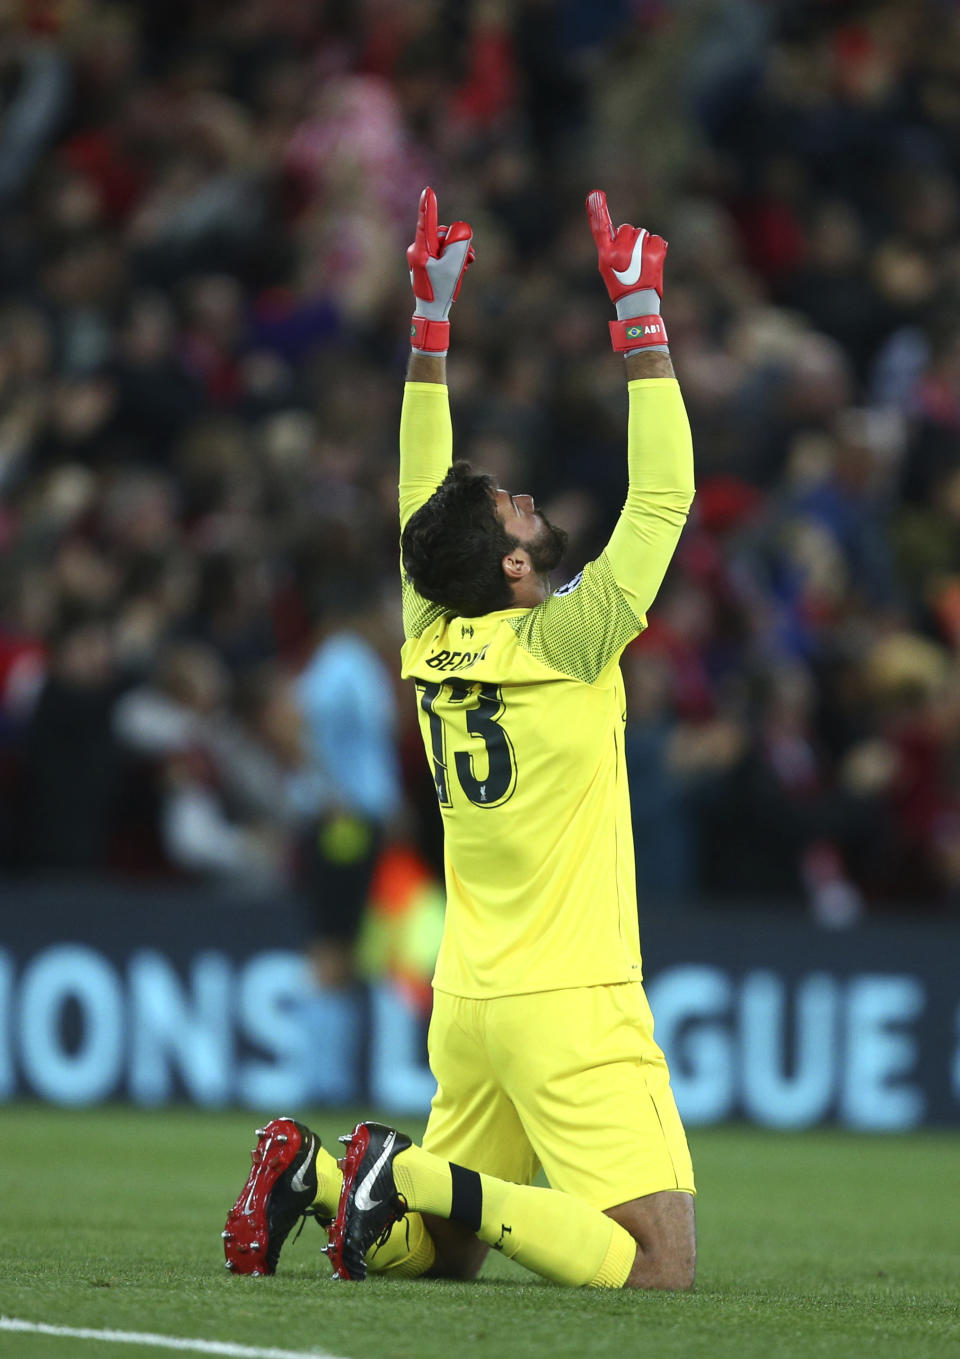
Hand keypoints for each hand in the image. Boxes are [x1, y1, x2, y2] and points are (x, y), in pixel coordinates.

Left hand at [407, 187, 474, 353]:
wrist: (432, 311)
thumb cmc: (440, 290)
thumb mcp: (454, 266)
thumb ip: (459, 244)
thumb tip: (461, 229)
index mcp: (420, 250)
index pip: (426, 223)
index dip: (429, 206)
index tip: (428, 190)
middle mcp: (418, 250)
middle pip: (441, 234)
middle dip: (456, 244)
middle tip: (465, 260)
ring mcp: (421, 256)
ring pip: (444, 244)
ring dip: (457, 253)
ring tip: (465, 266)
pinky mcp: (426, 262)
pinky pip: (442, 253)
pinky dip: (453, 258)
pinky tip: (460, 268)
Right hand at [586, 189, 668, 353]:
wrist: (638, 306)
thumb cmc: (622, 286)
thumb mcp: (608, 268)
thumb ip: (612, 247)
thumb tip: (623, 229)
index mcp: (605, 256)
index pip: (600, 229)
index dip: (597, 211)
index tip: (595, 194)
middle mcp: (620, 252)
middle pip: (628, 228)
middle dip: (631, 238)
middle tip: (632, 259)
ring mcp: (638, 252)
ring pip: (643, 233)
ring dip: (644, 244)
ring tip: (642, 263)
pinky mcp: (655, 255)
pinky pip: (657, 240)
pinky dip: (657, 249)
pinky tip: (653, 263)